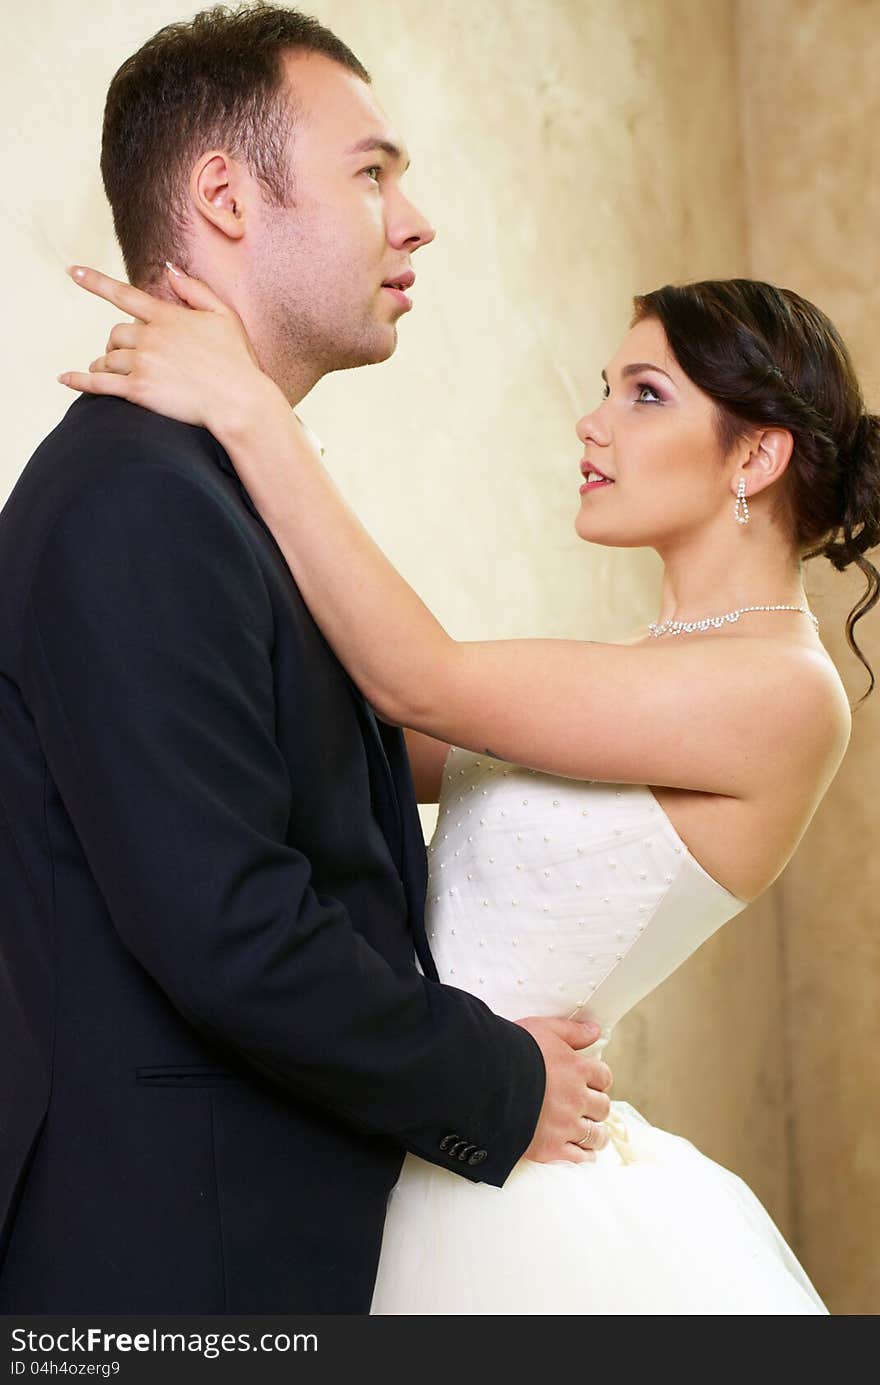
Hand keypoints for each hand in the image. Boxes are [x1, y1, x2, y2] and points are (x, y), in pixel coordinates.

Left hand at [57, 263, 280, 436]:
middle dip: (114, 344)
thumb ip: (195, 290)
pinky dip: (79, 380)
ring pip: (106, 358)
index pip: (124, 294)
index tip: (72, 271)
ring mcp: (143, 363)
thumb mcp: (224, 316)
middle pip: (114, 334)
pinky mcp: (138, 390)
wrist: (239, 401)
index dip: (95, 281)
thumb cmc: (237, 361)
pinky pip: (99, 384)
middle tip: (121, 355)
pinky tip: (65, 379)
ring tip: (106, 371)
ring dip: (103, 363)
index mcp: (167, 316)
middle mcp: (150, 336)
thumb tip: (169, 269)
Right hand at [515, 1016, 612, 1163]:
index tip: (591, 1085)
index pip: (604, 1077)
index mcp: (576, 1069)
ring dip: (594, 1134)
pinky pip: (579, 1158)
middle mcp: (576, 1098)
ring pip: (596, 1136)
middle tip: (586, 1108)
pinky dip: (582, 1156)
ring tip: (587, 1133)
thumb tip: (595, 1030)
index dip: (598, 1081)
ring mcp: (565, 1125)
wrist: (483, 1078)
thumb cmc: (510, 1049)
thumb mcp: (542, 1028)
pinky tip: (578, 1152)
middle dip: (596, 1107)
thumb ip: (572, 1031)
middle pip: (602, 1107)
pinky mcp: (550, 1148)